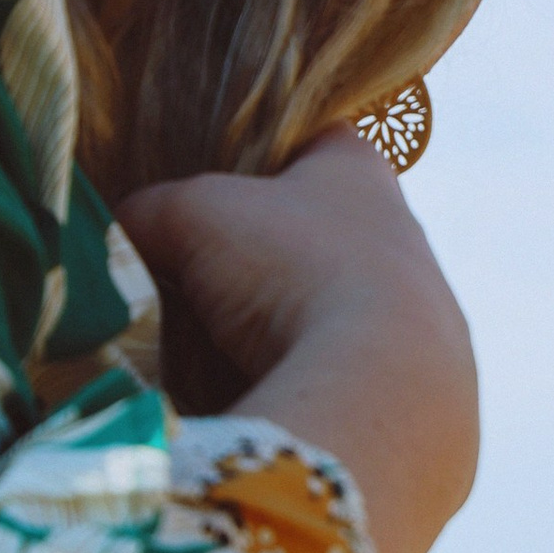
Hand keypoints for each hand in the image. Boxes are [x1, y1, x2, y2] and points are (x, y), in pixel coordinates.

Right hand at [117, 131, 476, 552]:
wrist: (383, 392)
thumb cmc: (291, 269)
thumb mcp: (193, 218)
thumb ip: (151, 214)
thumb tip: (120, 238)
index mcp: (364, 175)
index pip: (316, 142)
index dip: (264, 157)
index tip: (223, 186)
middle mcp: (411, 245)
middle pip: (330, 237)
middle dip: (273, 261)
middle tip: (210, 286)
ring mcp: (433, 329)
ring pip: (350, 319)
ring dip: (299, 336)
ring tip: (235, 361)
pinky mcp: (429, 404)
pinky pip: (363, 387)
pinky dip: (323, 392)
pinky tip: (281, 409)